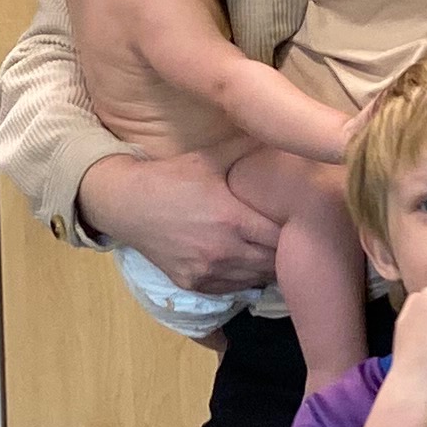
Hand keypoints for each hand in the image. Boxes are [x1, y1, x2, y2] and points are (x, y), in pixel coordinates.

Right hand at [75, 149, 281, 293]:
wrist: (127, 204)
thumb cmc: (172, 177)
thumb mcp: (210, 159)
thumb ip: (247, 154)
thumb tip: (283, 138)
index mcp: (232, 219)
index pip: (282, 236)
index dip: (296, 230)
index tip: (300, 222)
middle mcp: (223, 251)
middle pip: (273, 263)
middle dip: (285, 251)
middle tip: (293, 240)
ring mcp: (207, 272)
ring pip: (255, 279)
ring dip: (266, 267)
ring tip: (272, 251)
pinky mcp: (194, 284)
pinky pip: (232, 289)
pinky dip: (243, 278)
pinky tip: (246, 262)